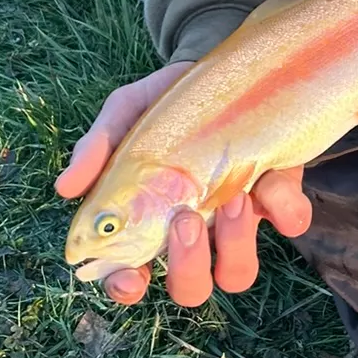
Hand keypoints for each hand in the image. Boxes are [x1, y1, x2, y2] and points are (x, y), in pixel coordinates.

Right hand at [54, 59, 311, 307]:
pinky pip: (291, 222)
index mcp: (149, 222)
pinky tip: (270, 179)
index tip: (131, 275)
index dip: (127, 287)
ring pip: (238, 272)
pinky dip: (285, 210)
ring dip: (235, 245)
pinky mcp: (279, 195)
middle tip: (184, 219)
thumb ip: (98, 145)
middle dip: (188, 268)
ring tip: (233, 199)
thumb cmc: (163, 104)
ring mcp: (237, 220)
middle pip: (191, 289)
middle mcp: (194, 232)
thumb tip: (66, 188)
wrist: (218, 68)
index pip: (130, 277)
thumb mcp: (126, 111)